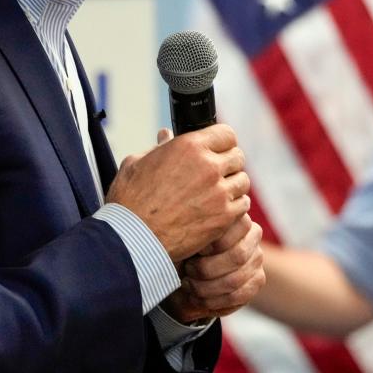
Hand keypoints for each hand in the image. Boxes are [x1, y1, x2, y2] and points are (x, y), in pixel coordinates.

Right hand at [105, 124, 249, 262]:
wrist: (133, 238)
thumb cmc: (129, 201)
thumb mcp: (137, 163)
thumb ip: (158, 147)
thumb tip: (166, 136)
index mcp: (189, 146)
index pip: (227, 134)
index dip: (222, 142)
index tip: (217, 150)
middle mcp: (208, 166)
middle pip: (238, 157)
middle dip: (228, 164)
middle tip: (216, 174)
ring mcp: (219, 193)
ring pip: (243, 181)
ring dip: (232, 186)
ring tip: (217, 194)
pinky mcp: (223, 218)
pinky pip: (243, 206)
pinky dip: (234, 207)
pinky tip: (220, 210)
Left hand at [163, 214, 264, 322]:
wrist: (185, 270)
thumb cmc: (184, 247)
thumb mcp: (185, 237)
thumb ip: (193, 231)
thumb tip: (194, 231)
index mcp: (236, 216)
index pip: (231, 230)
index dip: (210, 244)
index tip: (192, 251)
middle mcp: (253, 235)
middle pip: (237, 256)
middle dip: (206, 269)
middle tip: (187, 270)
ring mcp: (257, 259)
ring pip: (235, 280)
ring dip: (205, 288)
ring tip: (188, 285)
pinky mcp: (256, 281)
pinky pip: (237, 296)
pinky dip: (212, 301)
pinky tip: (197, 298)